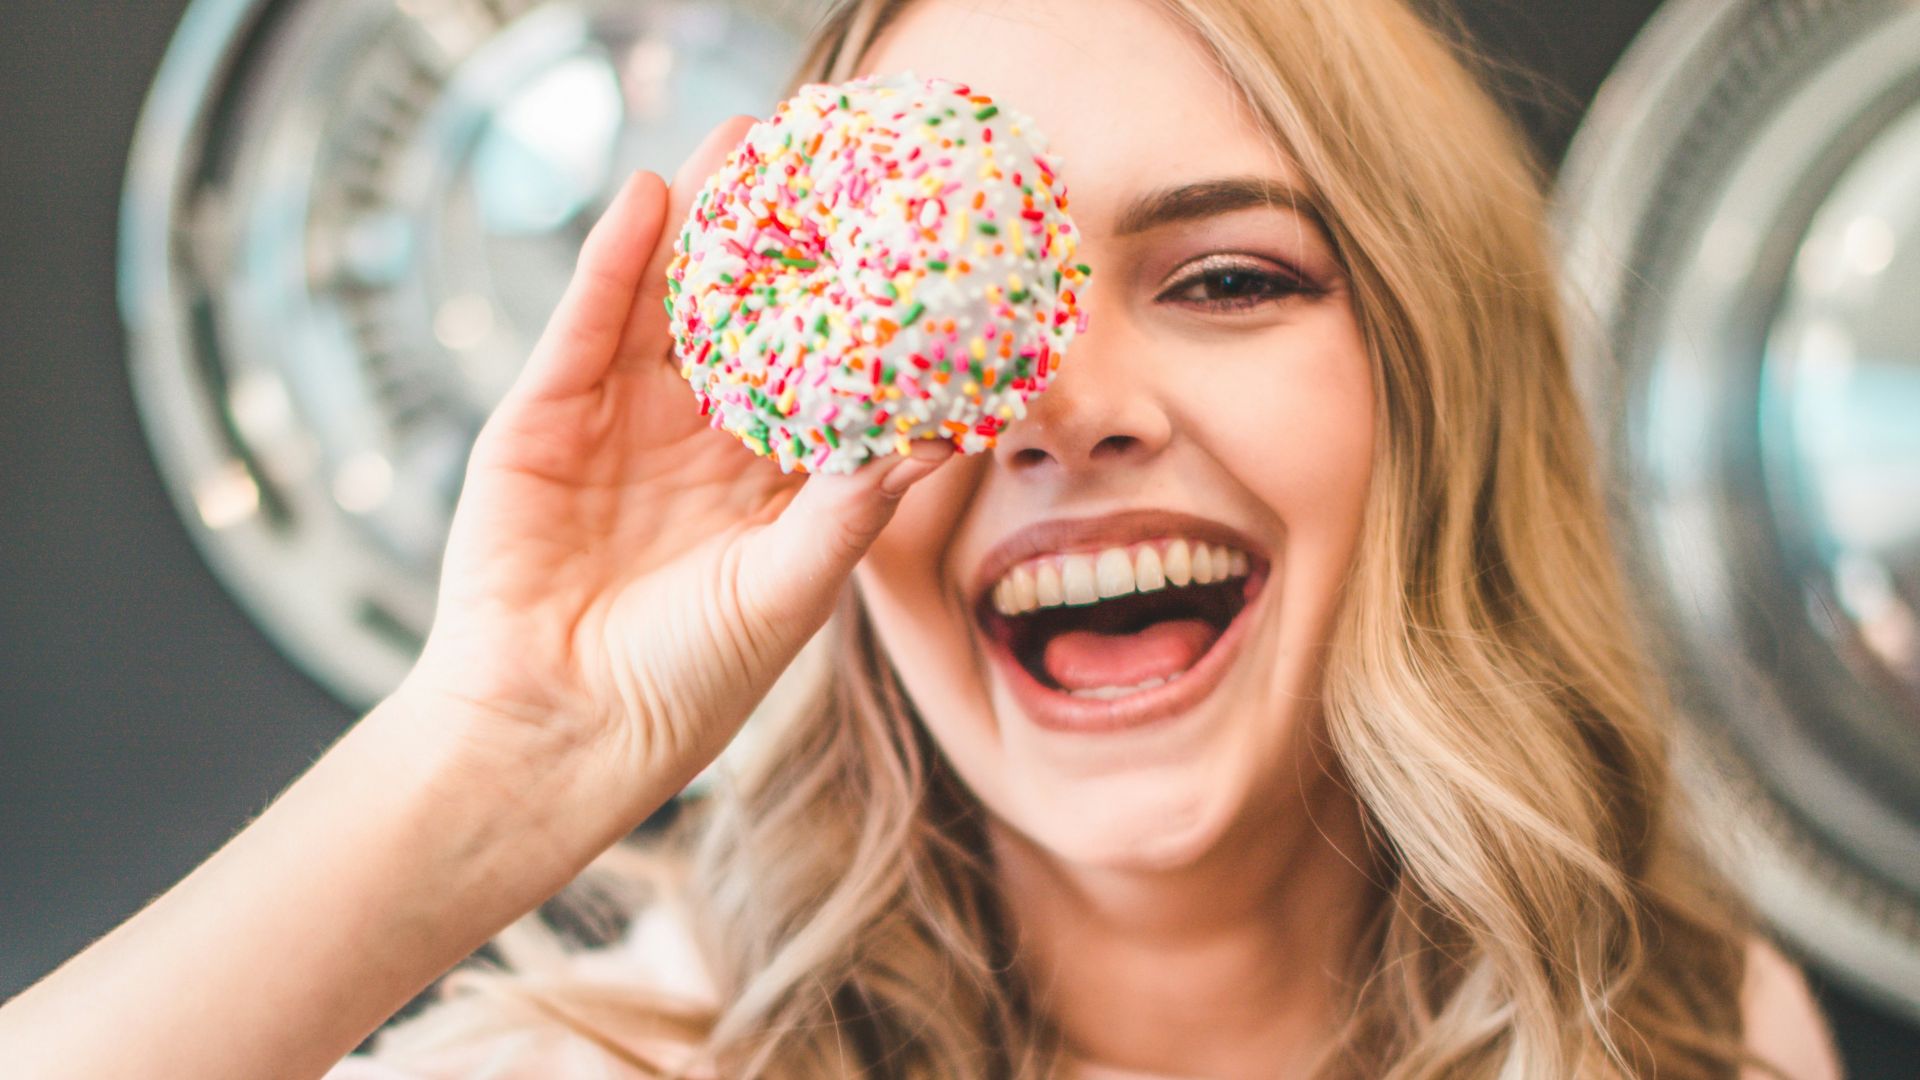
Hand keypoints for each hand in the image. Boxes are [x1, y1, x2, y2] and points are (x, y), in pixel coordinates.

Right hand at [397, 117, 955, 816]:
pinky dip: (612, 262)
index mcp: (766, 484)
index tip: (901, 242)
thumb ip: (852, 509)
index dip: (853, 310)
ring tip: (743, 142)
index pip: (818, 374)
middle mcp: (696, 442)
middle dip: (779, 241)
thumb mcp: (786, 591)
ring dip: (700, 223)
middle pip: (744, 319)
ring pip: (665, 303)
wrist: (554, 732)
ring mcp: (617, 422)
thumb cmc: (684, 685)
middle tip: (823, 155)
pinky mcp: (542, 418)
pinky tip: (648, 199)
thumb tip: (942, 436)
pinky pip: (584, 325)